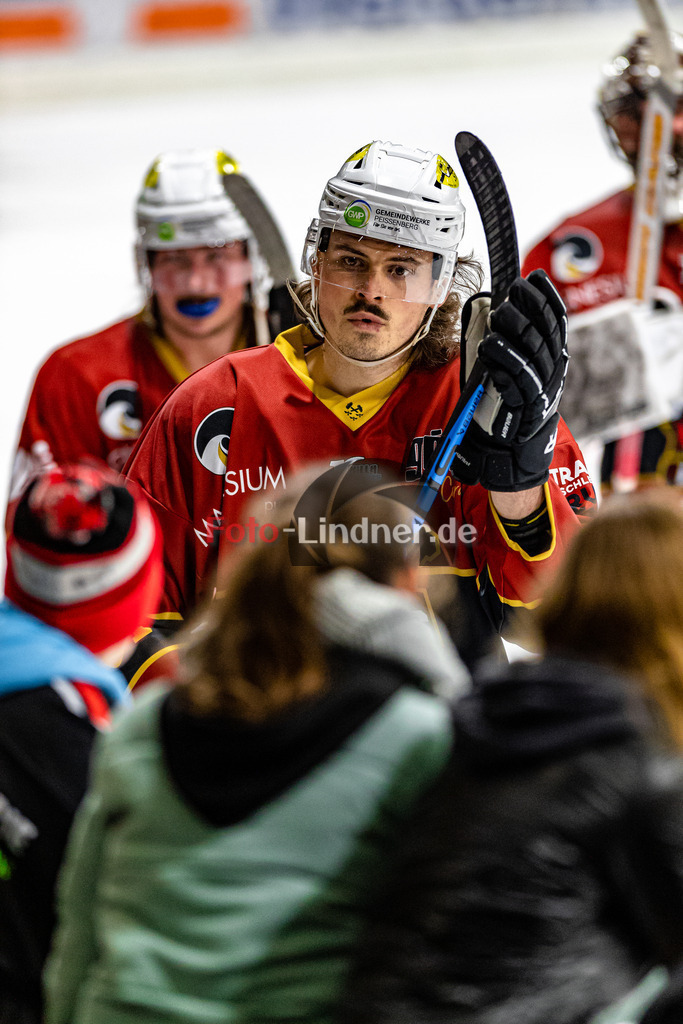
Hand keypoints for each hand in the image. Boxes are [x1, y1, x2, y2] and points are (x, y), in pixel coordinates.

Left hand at [451, 269, 568, 491]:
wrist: (515, 449)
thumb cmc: (511, 404)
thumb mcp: (515, 368)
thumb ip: (513, 343)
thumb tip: (499, 308)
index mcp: (554, 358)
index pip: (557, 322)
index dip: (547, 298)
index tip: (534, 276)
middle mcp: (553, 372)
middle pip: (546, 334)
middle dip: (530, 308)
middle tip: (514, 289)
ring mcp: (543, 389)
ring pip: (533, 354)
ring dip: (516, 330)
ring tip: (501, 312)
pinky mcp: (528, 406)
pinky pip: (517, 380)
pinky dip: (503, 361)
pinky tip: (490, 345)